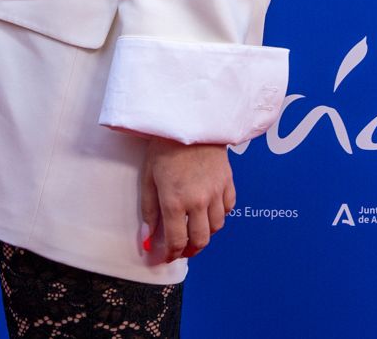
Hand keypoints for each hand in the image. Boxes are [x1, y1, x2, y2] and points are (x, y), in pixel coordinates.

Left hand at [140, 138, 234, 262]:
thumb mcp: (148, 177)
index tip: (167, 257)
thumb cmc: (164, 145)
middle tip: (183, 250)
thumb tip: (147, 240)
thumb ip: (149, 211)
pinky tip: (210, 211)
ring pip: (217, 227)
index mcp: (174, 201)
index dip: (172, 255)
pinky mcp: (228, 181)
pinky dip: (220, 215)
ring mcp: (216, 191)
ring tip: (195, 231)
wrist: (188, 119)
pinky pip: (228, 208)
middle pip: (201, 240)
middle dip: (191, 250)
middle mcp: (198, 200)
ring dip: (206, 233)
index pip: (177, 241)